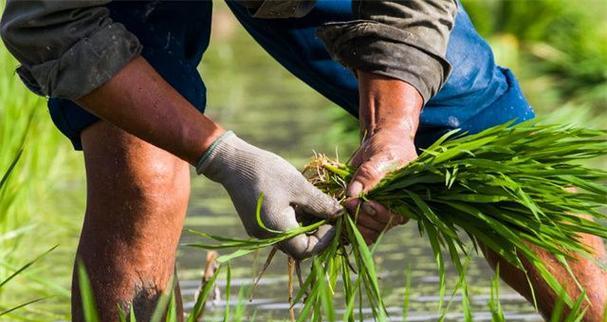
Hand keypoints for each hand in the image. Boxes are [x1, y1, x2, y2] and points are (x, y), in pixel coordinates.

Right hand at [197, 131, 342, 258]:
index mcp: (277, 231)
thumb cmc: (267, 172)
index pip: (307, 250)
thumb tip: (340, 213)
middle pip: (298, 246)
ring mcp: (260, 232)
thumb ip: (321, 204)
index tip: (334, 220)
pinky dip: (294, 220)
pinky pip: (280, 229)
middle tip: (328, 211)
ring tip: (315, 203)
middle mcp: (266, 237)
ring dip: (306, 224)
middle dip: (317, 231)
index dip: (324, 239)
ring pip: (290, 237)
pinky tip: (300, 202)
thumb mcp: (299, 186)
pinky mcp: (257, 224)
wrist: (234, 162)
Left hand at [345, 71, 422, 243]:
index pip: (391, 217)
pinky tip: (338, 221)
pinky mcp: (365, 213)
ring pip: (366, 231)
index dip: (375, 213)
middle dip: (360, 217)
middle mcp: (393, 212)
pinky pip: (358, 229)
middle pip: (377, 227)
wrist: (381, 144)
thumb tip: (353, 193)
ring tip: (341, 210)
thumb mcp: (380, 156)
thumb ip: (369, 174)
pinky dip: (347, 227)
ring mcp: (379, 214)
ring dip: (351, 224)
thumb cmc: (387, 148)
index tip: (360, 203)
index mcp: (404, 200)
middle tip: (347, 203)